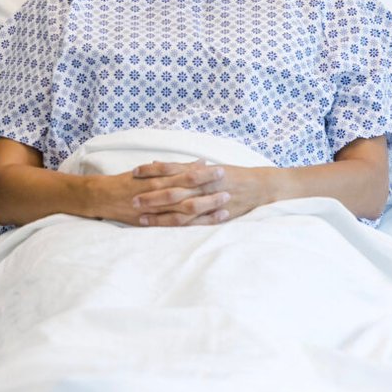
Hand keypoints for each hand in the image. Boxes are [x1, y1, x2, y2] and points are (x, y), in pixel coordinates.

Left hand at [129, 161, 273, 225]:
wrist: (259, 187)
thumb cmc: (233, 175)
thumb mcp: (209, 167)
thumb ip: (186, 167)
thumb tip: (158, 164)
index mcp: (200, 171)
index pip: (171, 169)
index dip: (151, 171)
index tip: (134, 172)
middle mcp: (202, 185)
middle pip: (171, 190)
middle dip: (151, 195)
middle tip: (131, 199)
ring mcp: (208, 202)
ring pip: (179, 209)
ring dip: (160, 214)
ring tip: (141, 218)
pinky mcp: (214, 216)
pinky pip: (192, 223)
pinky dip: (177, 225)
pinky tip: (162, 228)